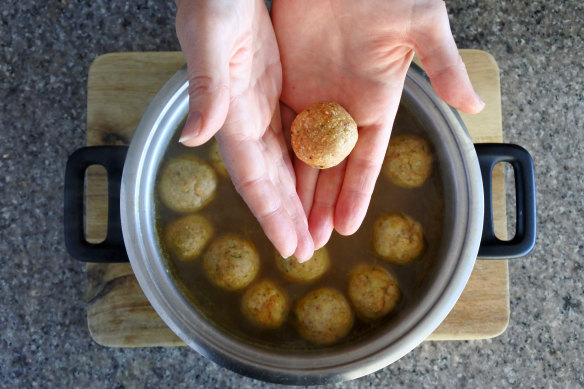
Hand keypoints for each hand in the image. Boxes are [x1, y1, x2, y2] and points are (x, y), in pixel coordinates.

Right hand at [175, 0, 313, 260]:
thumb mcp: (211, 36)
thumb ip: (206, 87)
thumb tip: (195, 139)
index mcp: (231, 113)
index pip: (252, 176)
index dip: (270, 214)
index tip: (289, 246)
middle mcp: (246, 117)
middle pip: (269, 178)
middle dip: (287, 217)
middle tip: (306, 251)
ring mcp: (262, 105)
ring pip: (283, 162)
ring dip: (297, 197)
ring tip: (314, 228)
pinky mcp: (276, 91)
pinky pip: (294, 135)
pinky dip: (305, 162)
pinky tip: (316, 180)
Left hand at [272, 0, 484, 248]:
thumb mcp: (421, 25)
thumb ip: (444, 65)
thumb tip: (475, 104)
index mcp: (377, 103)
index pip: (366, 160)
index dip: (355, 193)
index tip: (346, 225)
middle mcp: (345, 110)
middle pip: (331, 169)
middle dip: (321, 205)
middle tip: (311, 242)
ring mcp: (315, 101)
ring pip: (303, 156)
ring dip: (296, 191)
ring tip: (289, 225)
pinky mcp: (288, 87)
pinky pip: (280, 130)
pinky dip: (275, 158)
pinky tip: (270, 185)